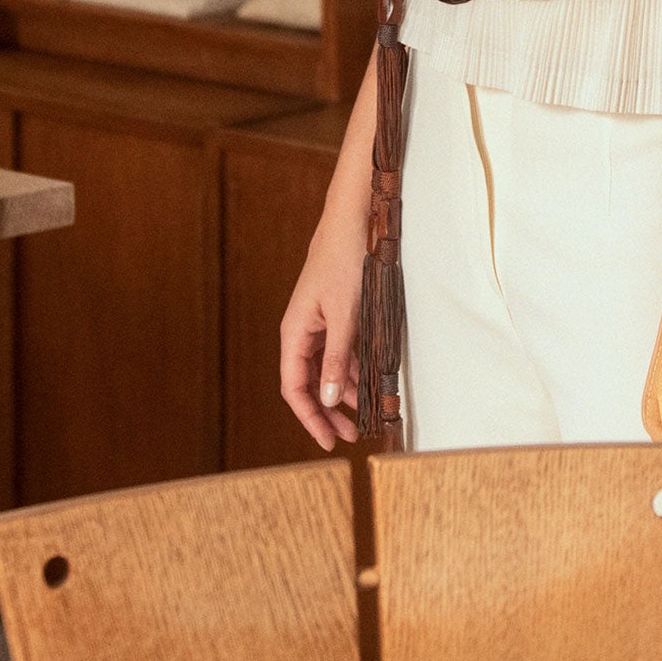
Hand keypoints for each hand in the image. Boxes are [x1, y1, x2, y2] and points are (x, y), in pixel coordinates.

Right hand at [280, 216, 365, 449]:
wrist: (354, 217)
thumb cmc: (344, 260)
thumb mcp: (344, 314)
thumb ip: (336, 358)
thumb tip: (325, 400)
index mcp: (294, 332)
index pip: (294, 388)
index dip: (309, 418)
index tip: (327, 442)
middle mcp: (302, 330)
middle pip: (309, 381)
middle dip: (327, 411)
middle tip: (349, 436)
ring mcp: (319, 321)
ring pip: (327, 367)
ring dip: (342, 391)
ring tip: (362, 415)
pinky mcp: (335, 312)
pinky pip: (340, 350)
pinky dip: (352, 368)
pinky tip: (367, 382)